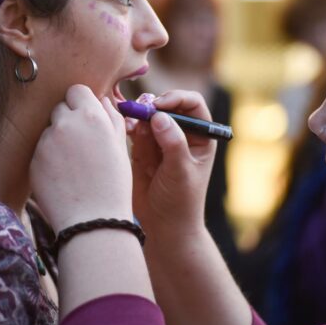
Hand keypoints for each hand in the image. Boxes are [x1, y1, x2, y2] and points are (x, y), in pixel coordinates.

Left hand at [30, 84, 132, 231]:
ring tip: (73, 165)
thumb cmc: (114, 184)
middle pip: (60, 108)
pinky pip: (40, 150)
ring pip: (49, 130)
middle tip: (82, 144)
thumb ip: (111, 117)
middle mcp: (65, 123)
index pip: (77, 90)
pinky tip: (63, 177)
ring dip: (58, 139)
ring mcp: (46, 141)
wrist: (93, 221)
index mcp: (91, 116)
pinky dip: (49, 159)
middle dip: (69, 120)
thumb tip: (101, 100)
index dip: (82, 103)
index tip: (87, 117)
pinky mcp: (33, 159)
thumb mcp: (120, 147)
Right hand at [129, 90, 216, 236]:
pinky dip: (129, 126)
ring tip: (131, 124)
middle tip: (140, 109)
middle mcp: (181, 134)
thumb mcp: (180, 172)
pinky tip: (125, 130)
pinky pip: (134, 129)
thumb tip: (159, 116)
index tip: (159, 105)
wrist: (163, 226)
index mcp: (200, 136)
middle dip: (152, 105)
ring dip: (139, 115)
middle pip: (167, 105)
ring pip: (148, 115)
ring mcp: (160, 140)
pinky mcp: (142, 149)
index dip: (176, 98)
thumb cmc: (181, 202)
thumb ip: (172, 143)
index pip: (192, 104)